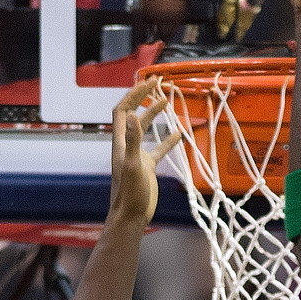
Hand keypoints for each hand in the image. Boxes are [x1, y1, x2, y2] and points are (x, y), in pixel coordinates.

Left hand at [109, 78, 179, 225]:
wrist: (131, 216)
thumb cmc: (130, 193)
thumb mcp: (133, 165)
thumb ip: (133, 140)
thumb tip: (132, 114)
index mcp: (121, 142)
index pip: (123, 110)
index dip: (133, 95)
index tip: (148, 83)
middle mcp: (127, 145)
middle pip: (133, 114)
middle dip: (143, 97)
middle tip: (158, 83)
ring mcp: (137, 155)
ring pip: (145, 128)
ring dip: (154, 114)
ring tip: (167, 100)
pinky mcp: (147, 166)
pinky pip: (158, 148)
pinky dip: (168, 139)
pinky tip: (179, 134)